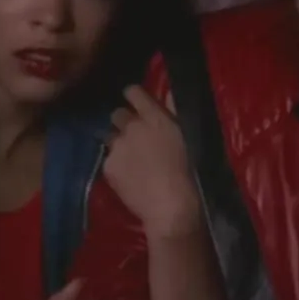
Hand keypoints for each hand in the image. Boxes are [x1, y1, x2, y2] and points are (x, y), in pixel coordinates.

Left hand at [103, 86, 202, 240]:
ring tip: (131, 160)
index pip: (134, 92)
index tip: (137, 102)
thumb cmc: (190, 173)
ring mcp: (117, 146)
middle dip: (124, 122)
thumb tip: (168, 94)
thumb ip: (175, 113)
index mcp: (155, 117)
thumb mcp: (189, 137)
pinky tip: (128, 178)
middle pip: (118, 114)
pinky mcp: (108, 167)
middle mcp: (132, 126)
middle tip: (136, 137)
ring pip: (111, 137)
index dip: (134, 96)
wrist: (171, 208)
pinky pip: (108, 160)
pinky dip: (116, 166)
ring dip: (119, 144)